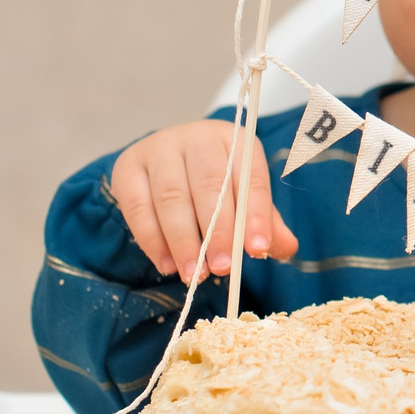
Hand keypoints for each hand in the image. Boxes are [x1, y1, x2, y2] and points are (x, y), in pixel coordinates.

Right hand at [109, 120, 299, 280]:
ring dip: (184, 242)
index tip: (258, 249)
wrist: (164, 161)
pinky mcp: (128, 167)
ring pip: (172, 198)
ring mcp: (159, 149)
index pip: (249, 177)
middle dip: (218, 232)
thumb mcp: (242, 196)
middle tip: (223, 268)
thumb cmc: (212, 182)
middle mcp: (196, 138)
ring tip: (194, 275)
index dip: (256, 214)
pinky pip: (138, 207)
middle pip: (209, 185)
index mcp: (234, 140)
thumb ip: (265, 222)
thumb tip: (286, 248)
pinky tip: (167, 264)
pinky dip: (152, 240)